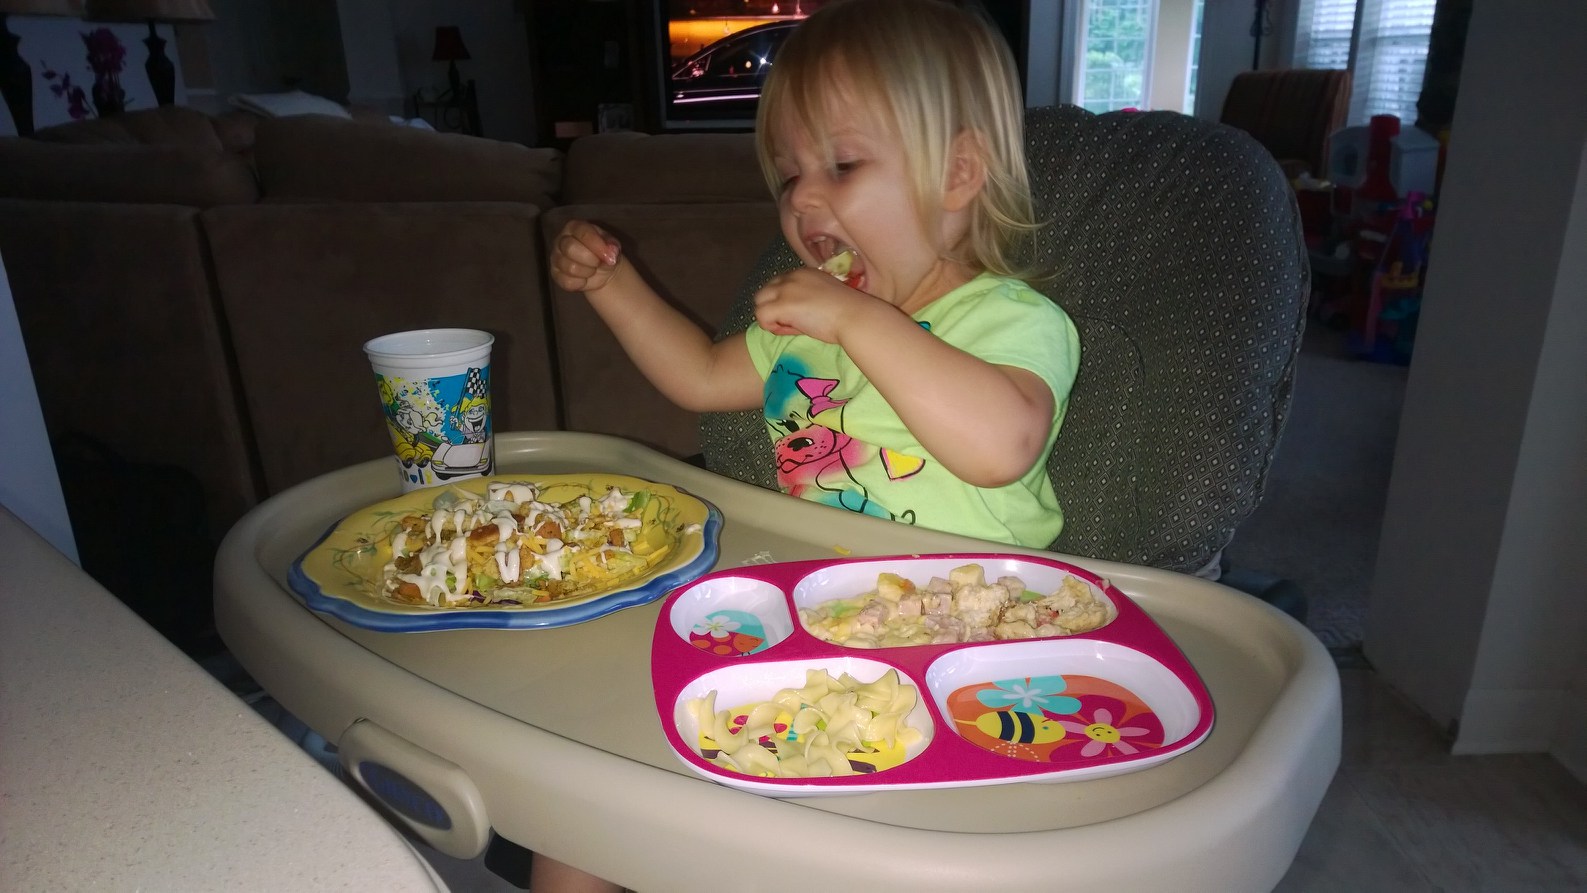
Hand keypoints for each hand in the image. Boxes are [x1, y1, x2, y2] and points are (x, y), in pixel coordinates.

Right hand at [551, 220, 621, 293]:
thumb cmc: (603, 252)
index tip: (610, 257)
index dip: (597, 246)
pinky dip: (580, 283)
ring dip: (587, 272)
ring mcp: (556, 257)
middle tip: (599, 263)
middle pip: (570, 248)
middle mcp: (561, 240)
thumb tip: (612, 252)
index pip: (583, 233)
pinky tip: (584, 279)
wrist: (600, 270)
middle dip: (591, 259)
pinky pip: (567, 282)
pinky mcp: (555, 274)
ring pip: (570, 267)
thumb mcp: (612, 245)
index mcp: (575, 227)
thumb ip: (612, 246)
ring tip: (592, 270)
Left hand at [752, 267, 874, 342]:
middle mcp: (792, 277)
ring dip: (770, 317)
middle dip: (773, 307)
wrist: (855, 316)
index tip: (799, 315)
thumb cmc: (849, 311)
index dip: (785, 301)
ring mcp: (786, 289)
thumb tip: (797, 315)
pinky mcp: (782, 305)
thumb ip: (809, 298)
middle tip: (790, 323)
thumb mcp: (826, 297)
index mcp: (803, 273)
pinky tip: (789, 331)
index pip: (780, 284)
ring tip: (788, 327)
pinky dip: (771, 327)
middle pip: (765, 291)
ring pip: (759, 302)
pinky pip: (761, 316)